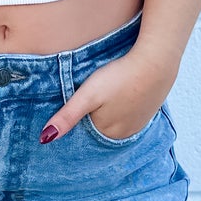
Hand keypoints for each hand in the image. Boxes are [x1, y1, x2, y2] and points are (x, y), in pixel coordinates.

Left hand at [39, 51, 175, 143]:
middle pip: (100, 129)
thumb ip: (67, 116)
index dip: (76, 122)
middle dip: (91, 120)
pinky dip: (123, 110)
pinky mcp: (148, 111)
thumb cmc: (119, 76)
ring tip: (105, 98)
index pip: (83, 134)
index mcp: (106, 133)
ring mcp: (138, 124)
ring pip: (115, 123)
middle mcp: (123, 134)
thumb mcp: (88, 95)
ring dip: (108, 115)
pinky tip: (120, 97)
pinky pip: (129, 116)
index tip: (73, 109)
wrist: (156, 62)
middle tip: (90, 99)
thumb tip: (44, 139)